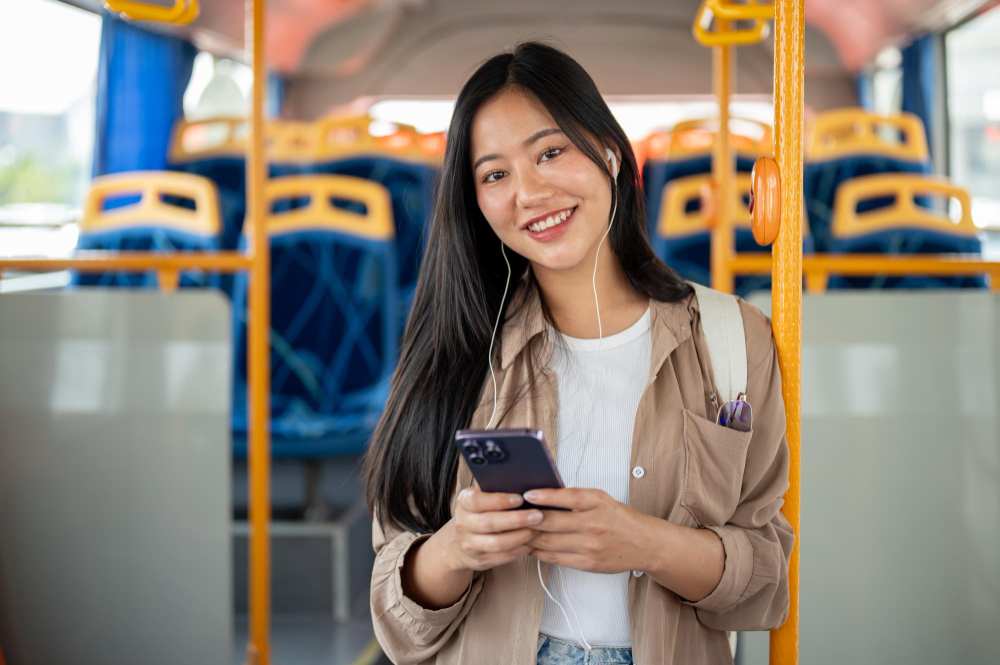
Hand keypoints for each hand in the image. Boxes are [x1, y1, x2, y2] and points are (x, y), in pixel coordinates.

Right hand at [440, 485, 544, 572]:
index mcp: (464, 502)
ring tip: (536, 530)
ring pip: (497, 543)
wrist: (458, 542)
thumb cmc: (479, 513)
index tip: (520, 498)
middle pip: (490, 523)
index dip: (499, 500)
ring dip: (520, 537)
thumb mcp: (481, 498)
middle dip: (517, 519)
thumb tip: (526, 482)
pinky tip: (530, 544)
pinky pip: (501, 557)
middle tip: (538, 515)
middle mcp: (463, 523)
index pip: (478, 500)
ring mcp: (469, 544)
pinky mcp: (478, 560)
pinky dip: (518, 551)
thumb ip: (497, 490)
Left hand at [524, 488, 651, 573]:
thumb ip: (575, 498)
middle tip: (513, 515)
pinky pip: (555, 558)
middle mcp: (592, 524)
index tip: (527, 494)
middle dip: (528, 519)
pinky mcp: (587, 563)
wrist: (644, 543)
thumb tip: (542, 497)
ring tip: (516, 532)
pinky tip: (531, 547)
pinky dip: (539, 552)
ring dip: (529, 537)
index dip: (543, 496)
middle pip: (551, 522)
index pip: (565, 497)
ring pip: (548, 542)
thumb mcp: (600, 499)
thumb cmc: (619, 518)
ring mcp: (589, 546)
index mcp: (596, 503)